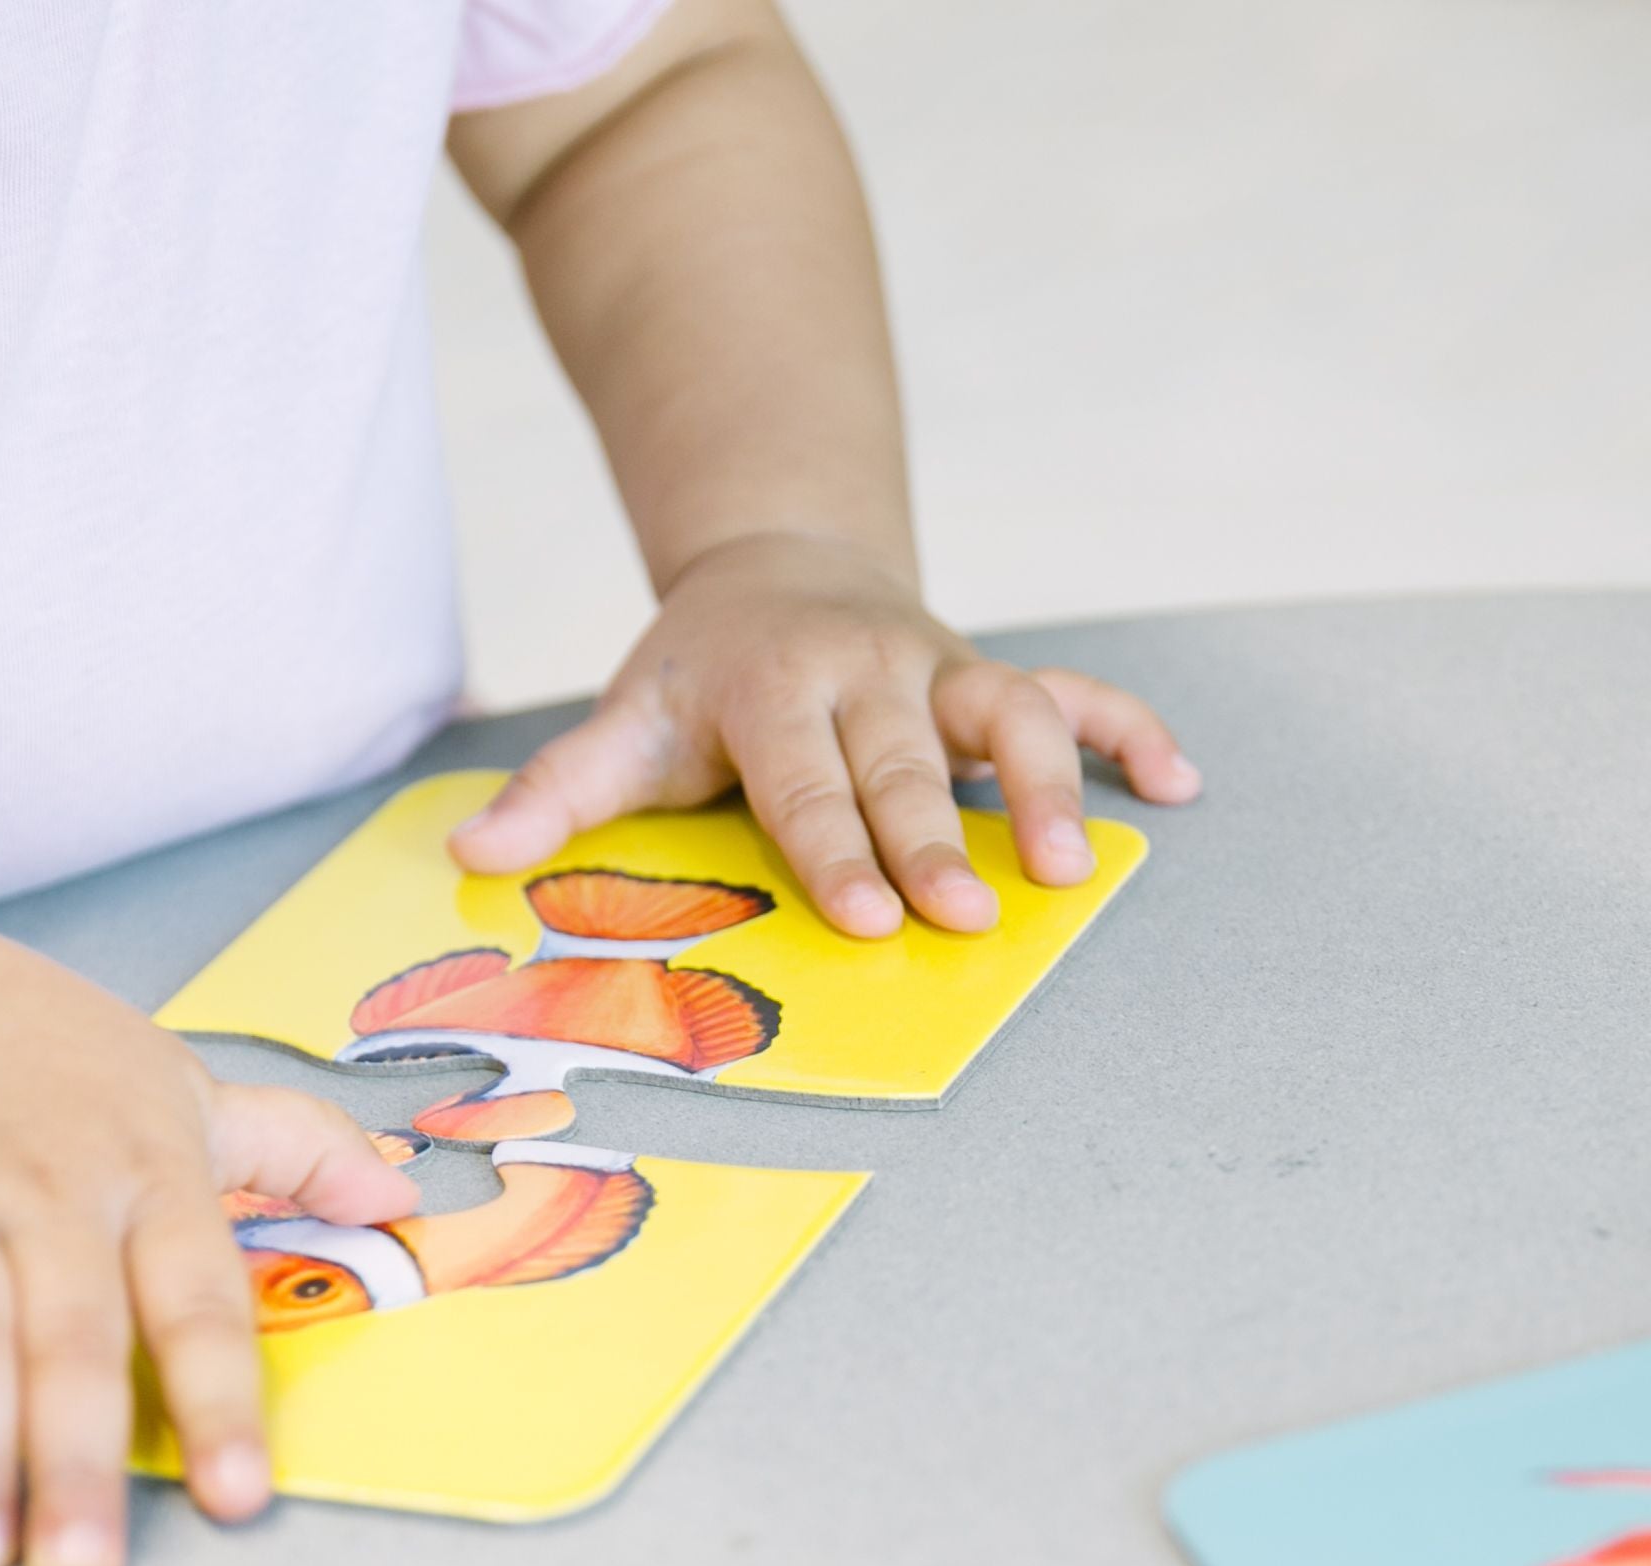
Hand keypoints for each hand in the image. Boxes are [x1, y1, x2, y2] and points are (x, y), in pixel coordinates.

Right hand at [0, 921, 418, 1565]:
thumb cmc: (47, 1061)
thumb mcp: (183, 1083)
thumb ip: (291, 1145)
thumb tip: (398, 1194)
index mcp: (144, 1172)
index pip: (195, 1298)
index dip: (218, 1400)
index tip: (236, 1497)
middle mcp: (41, 1197)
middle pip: (67, 1337)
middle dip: (75, 1460)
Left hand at [446, 532, 1199, 934]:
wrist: (773, 563)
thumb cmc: (697, 674)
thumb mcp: (622, 722)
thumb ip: (557, 794)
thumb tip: (470, 859)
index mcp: (774, 690)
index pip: (807, 785)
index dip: (839, 851)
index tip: (870, 917)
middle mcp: (868, 673)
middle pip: (909, 766)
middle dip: (939, 839)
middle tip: (971, 916)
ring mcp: (941, 670)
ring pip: (1012, 716)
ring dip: (1052, 785)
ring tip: (1074, 863)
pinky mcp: (994, 672)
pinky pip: (1078, 692)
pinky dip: (1132, 732)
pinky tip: (1180, 785)